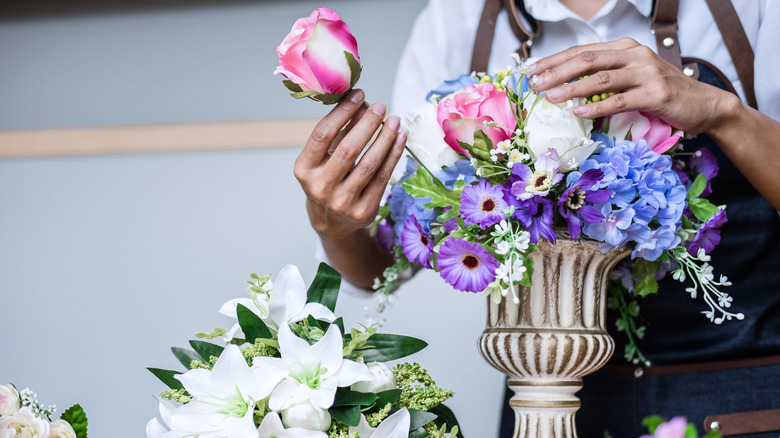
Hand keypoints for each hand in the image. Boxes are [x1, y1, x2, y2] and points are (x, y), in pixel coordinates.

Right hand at [294, 89, 406, 244]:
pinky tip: (400, 139)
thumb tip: (361, 103)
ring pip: (369, 164)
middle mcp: (320, 187)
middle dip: (367, 124)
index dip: (342, 112)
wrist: (331, 223)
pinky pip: (382, 177)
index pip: (323, 134)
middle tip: (381, 107)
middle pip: (348, 149)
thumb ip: (340, 131)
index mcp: (304, 170)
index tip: (359, 94)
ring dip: (385, 138)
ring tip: (395, 120)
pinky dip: (393, 155)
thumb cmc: (327, 180)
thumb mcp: (324, 157)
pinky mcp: (362, 210)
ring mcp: (342, 202)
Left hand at [526, 38, 738, 134]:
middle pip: (587, 60)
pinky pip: (621, 100)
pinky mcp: (656, 94)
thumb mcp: (632, 77)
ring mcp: (647, 73)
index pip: (582, 51)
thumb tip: (565, 85)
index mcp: (625, 48)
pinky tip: (579, 112)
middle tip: (535, 83)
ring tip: (550, 98)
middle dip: (557, 71)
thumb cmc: (661, 93)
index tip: (531, 71)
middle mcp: (635, 55)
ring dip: (572, 88)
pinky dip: (598, 107)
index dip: (554, 60)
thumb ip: (605, 76)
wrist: (704, 104)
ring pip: (601, 79)